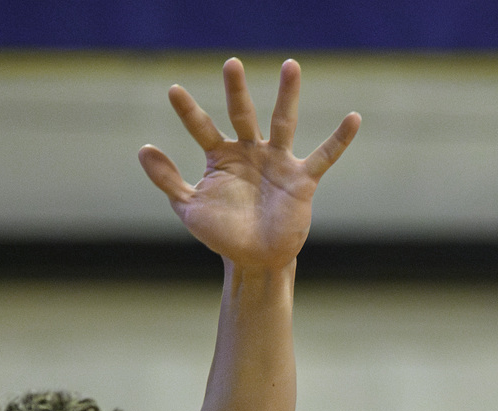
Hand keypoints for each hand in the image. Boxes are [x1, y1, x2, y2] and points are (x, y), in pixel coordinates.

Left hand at [139, 59, 359, 268]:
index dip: (188, 112)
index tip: (172, 90)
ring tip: (291, 66)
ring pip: (283, 122)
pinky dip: (339, 139)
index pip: (202, 127)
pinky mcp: (301, 179)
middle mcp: (250, 151)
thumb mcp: (189, 209)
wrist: (255, 260)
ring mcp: (277, 162)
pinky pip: (323, 156)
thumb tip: (143, 148)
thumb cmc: (223, 234)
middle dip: (236, 90)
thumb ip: (167, 180)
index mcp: (222, 156)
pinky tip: (354, 119)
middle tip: (231, 64)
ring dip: (287, 96)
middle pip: (243, 113)